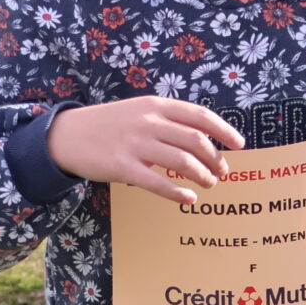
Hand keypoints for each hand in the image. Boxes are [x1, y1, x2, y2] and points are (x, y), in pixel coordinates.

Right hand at [48, 98, 244, 205]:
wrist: (66, 135)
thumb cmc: (108, 125)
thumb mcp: (139, 111)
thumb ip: (166, 120)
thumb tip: (201, 138)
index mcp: (156, 105)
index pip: (200, 116)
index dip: (224, 131)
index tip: (239, 145)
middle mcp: (148, 122)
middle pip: (196, 141)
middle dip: (216, 159)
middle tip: (222, 172)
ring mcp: (135, 144)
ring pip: (182, 162)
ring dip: (202, 176)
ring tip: (208, 185)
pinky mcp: (122, 167)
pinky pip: (158, 182)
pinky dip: (178, 193)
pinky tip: (189, 199)